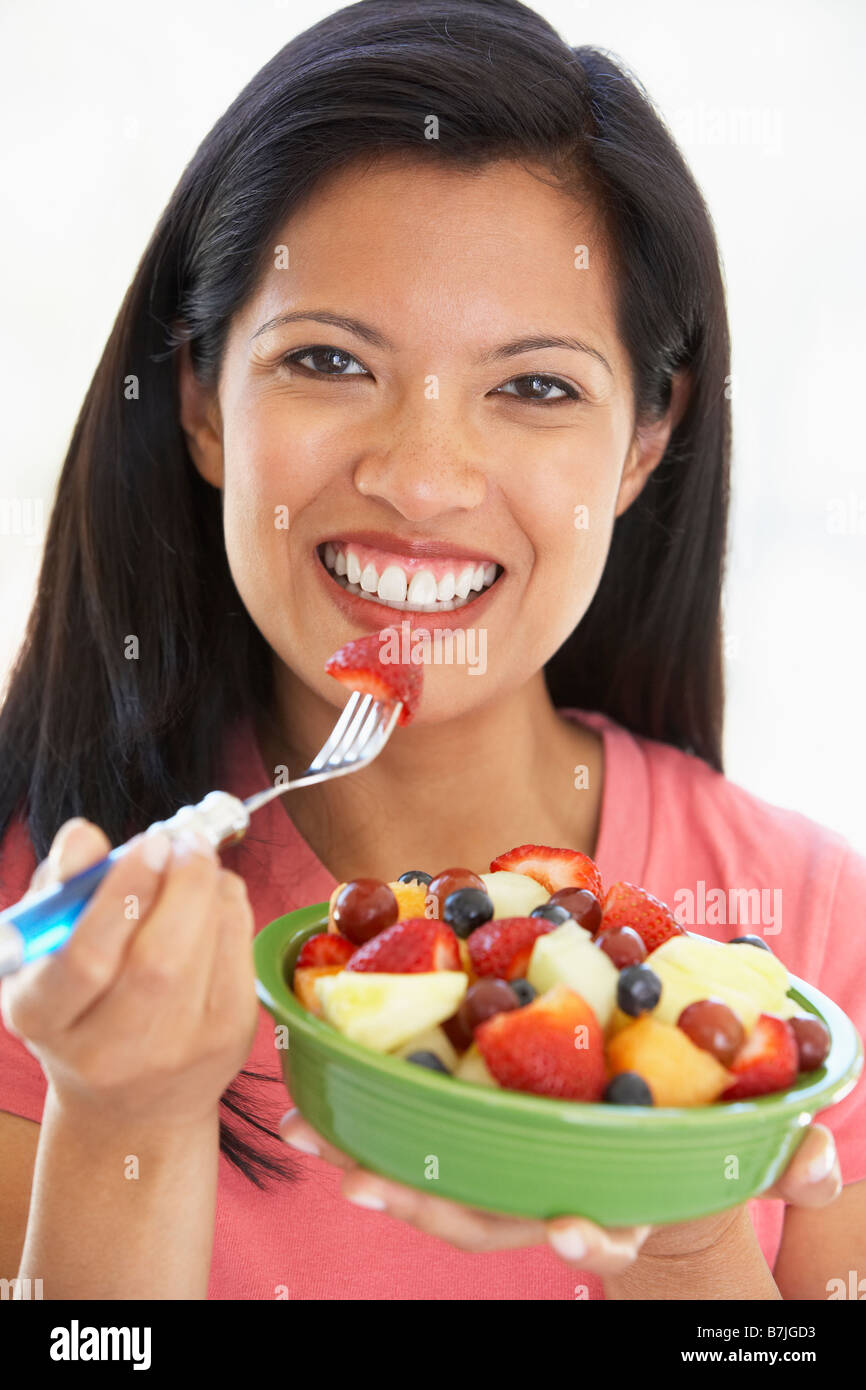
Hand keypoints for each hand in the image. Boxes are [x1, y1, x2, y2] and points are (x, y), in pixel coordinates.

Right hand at [1, 817, 258, 1129]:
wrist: (131, 1101)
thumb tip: (84, 835)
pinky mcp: (229, 1041)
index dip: (123, 893)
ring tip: (194, 861)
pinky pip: (239, 954)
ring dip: (209, 887)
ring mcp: (176, 1052)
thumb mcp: (46, 948)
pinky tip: (213, 896)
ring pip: (207, 950)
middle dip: (181, 884)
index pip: (85, 959)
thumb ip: (62, 887)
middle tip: (183, 841)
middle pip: (158, 961)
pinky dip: (232, 908)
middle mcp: (108, 1051)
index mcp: (44, 1018)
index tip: (149, 842)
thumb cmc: (81, 1002)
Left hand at [279, 1110, 840, 1271]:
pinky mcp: (469, 1119)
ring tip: (310, 1133)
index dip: (588, 1236)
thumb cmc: (685, 1135)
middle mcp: (542, 1190)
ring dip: (369, 1154)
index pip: (596, 1229)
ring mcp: (500, 1161)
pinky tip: (319, 1073)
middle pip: (481, 1214)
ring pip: (432, 1177)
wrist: (643, 1128)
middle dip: (422, 1201)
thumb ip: (779, 1155)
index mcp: (607, 1197)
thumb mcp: (736, 1145)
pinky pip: (415, 1121)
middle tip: (361, 1179)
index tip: (574, 1230)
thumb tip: (826, 1157)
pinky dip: (366, 1104)